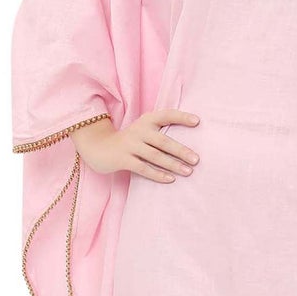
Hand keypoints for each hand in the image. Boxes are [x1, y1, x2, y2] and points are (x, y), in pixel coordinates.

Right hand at [72, 109, 199, 181]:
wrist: (99, 147)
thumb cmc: (130, 141)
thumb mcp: (143, 131)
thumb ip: (160, 133)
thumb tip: (188, 147)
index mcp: (146, 121)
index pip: (166, 115)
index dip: (181, 117)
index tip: (197, 121)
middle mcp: (138, 131)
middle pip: (163, 141)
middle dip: (181, 151)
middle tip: (197, 159)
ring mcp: (130, 145)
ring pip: (155, 156)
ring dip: (173, 164)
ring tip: (188, 171)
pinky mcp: (123, 159)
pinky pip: (143, 168)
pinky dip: (157, 174)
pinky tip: (170, 179)